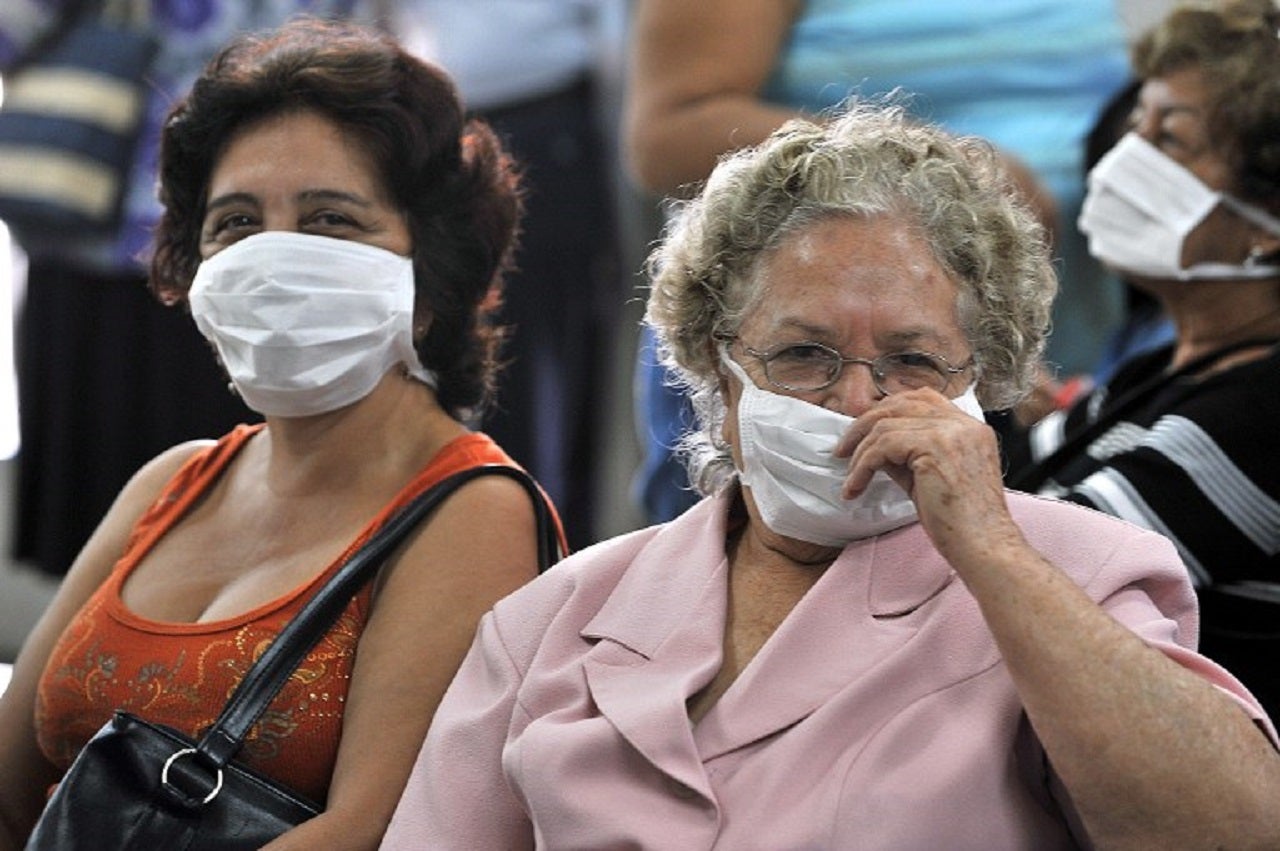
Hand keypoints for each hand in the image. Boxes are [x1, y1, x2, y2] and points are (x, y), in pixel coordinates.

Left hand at [834, 390, 1020, 565]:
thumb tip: (873, 448)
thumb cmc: (962, 523)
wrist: (984, 546)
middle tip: (844, 449)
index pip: (923, 399)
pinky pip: (882, 447)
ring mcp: (950, 432)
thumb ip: (908, 456)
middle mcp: (963, 424)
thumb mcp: (932, 478)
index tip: (865, 431)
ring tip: (851, 477)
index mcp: (970, 428)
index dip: (889, 410)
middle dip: (865, 425)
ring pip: (886, 425)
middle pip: (900, 404)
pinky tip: (855, 487)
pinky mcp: (933, 447)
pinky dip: (862, 467)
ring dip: (860, 452)